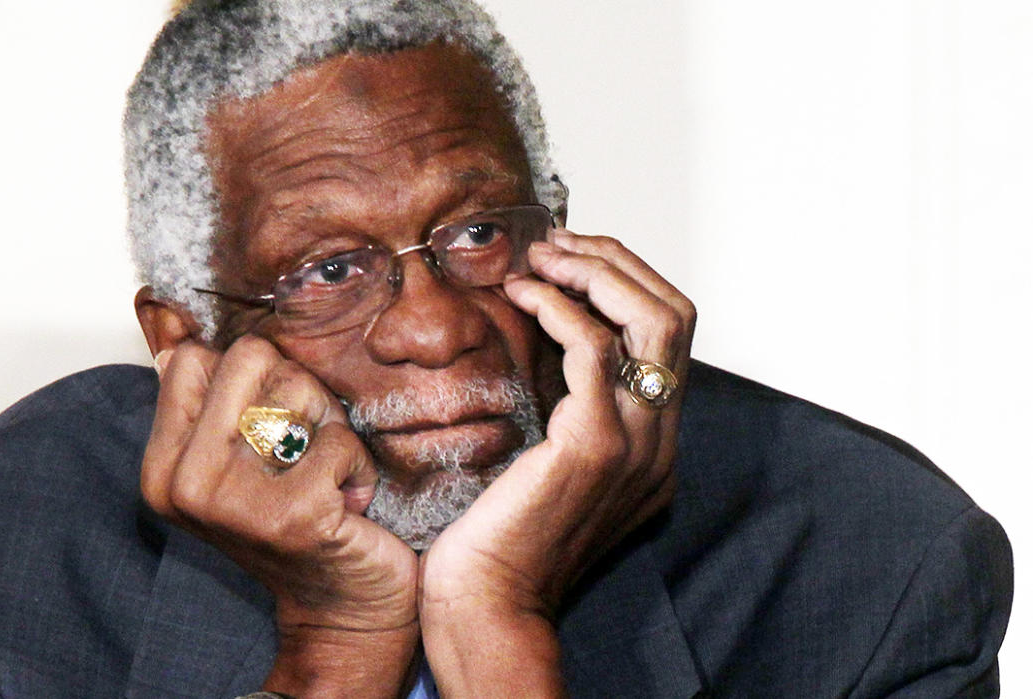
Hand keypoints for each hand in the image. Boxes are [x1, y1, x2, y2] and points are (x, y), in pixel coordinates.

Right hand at [142, 337, 419, 697]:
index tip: (265, 426)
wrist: (340, 609)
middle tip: (305, 445)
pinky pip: (339, 439)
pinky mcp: (294, 516)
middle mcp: (186, 486)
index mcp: (163, 469)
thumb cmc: (291, 524)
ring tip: (324, 474)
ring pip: (299, 389)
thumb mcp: (232, 463)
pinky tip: (348, 501)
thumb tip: (173, 331)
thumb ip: (206, 401)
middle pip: (250, 358)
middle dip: (295, 389)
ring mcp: (237, 504)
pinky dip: (357, 464)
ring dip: (329, 427)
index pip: (196, 358)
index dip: (249, 379)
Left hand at [419, 229, 695, 695]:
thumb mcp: (551, 462)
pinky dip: (560, 306)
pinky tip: (522, 295)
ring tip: (542, 257)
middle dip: (618, 261)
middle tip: (558, 243)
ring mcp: (635, 443)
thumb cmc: (502, 534)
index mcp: (654, 443)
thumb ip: (570, 410)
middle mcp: (659, 441)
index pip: (671, 335)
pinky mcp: (592, 444)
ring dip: (594, 271)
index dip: (627, 281)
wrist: (489, 603)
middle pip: (674, 314)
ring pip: (650, 319)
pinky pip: (594, 348)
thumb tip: (550, 343)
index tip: (571, 258)